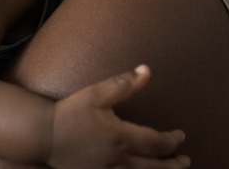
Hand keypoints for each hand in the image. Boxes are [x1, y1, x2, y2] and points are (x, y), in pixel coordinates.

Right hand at [48, 65, 189, 167]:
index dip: (173, 140)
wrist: (42, 136)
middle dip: (174, 165)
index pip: (157, 142)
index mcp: (121, 137)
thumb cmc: (70, 113)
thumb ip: (124, 84)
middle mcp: (119, 159)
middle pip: (155, 167)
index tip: (181, 135)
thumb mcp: (96, 93)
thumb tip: (146, 70)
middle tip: (185, 161)